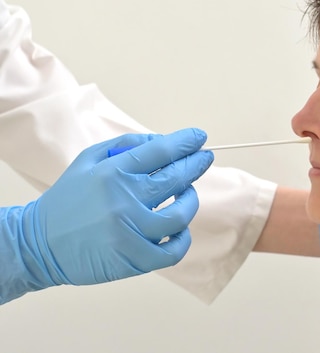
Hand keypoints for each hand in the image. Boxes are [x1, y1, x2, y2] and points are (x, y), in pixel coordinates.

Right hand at [0, 128, 212, 302]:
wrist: (38, 245)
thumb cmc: (68, 200)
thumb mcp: (88, 161)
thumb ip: (126, 146)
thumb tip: (162, 141)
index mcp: (112, 173)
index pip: (160, 151)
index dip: (185, 142)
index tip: (199, 137)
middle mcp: (124, 200)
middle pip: (175, 178)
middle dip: (196, 164)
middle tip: (205, 158)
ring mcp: (130, 232)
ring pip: (180, 215)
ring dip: (190, 200)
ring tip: (188, 193)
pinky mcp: (134, 259)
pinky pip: (173, 250)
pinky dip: (183, 239)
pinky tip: (180, 228)